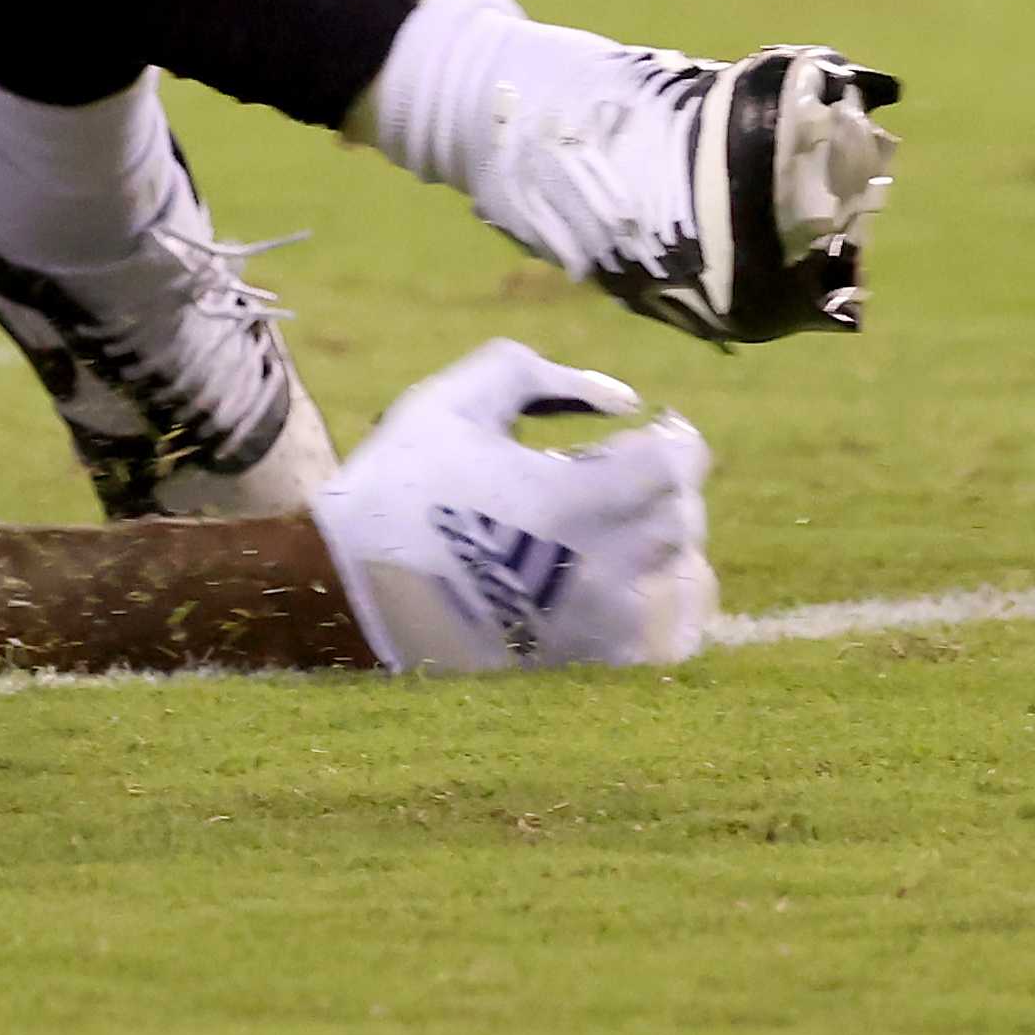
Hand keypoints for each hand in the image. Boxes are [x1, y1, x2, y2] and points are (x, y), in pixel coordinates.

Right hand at [308, 342, 714, 674]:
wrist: (353, 590)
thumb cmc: (401, 486)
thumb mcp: (448, 402)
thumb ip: (532, 374)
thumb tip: (621, 397)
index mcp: (575, 500)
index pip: (675, 466)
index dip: (680, 442)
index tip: (667, 429)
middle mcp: (603, 568)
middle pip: (681, 519)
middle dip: (666, 486)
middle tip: (630, 468)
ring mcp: (600, 623)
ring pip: (678, 575)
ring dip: (660, 539)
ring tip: (617, 520)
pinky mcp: (589, 660)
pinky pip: (656, 627)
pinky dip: (649, 593)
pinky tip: (610, 573)